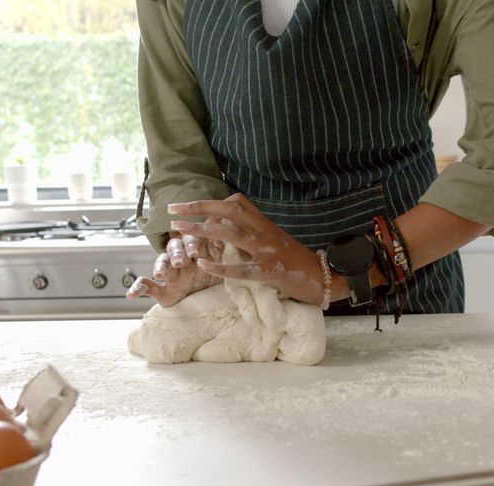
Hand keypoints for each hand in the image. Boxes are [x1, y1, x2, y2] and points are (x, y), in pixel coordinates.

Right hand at [125, 233, 223, 306]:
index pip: (190, 240)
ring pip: (161, 264)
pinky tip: (131, 294)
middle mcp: (180, 259)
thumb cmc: (212, 275)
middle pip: (174, 250)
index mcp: (193, 249)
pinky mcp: (162, 291)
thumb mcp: (219, 256)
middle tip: (180, 262)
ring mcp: (170, 274)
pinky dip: (137, 289)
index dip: (190, 245)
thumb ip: (219, 238)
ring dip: (160, 267)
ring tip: (160, 274)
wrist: (208, 299)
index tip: (194, 253)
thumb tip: (225, 216)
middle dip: (176, 255)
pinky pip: (148, 287)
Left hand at [168, 193, 324, 304]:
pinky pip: (243, 269)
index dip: (210, 203)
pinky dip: (222, 267)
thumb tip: (220, 224)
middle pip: (230, 211)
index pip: (236, 202)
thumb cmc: (292, 259)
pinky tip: (203, 265)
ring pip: (233, 234)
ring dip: (204, 230)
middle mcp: (264, 232)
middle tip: (173, 210)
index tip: (188, 207)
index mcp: (264, 223)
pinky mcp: (271, 271)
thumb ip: (249, 230)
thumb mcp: (270, 239)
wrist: (320, 276)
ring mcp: (268, 251)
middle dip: (199, 208)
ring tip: (181, 230)